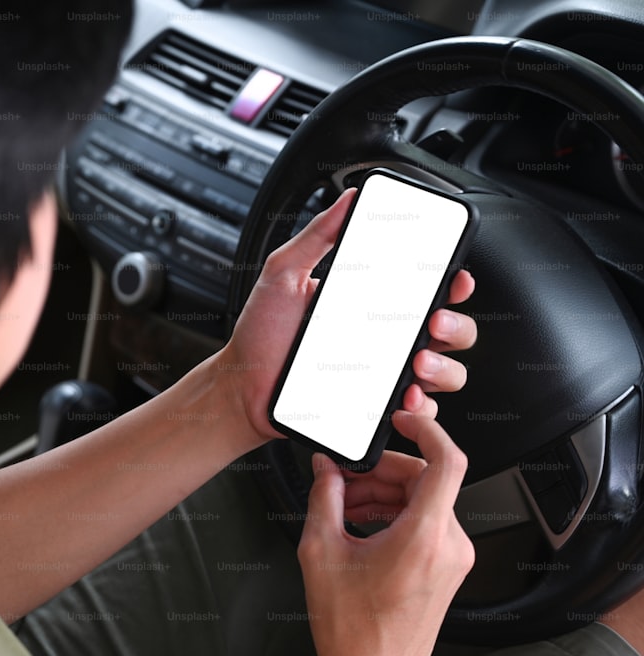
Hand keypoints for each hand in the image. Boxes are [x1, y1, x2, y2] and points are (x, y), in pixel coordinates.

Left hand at [217, 188, 477, 448]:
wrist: (240, 386)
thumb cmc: (260, 334)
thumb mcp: (284, 274)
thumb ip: (316, 235)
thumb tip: (348, 199)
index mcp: (371, 302)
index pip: (428, 289)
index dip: (454, 282)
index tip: (454, 278)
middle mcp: (386, 338)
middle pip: (451, 330)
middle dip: (456, 326)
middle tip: (434, 323)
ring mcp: (384, 375)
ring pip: (446, 373)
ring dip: (444, 369)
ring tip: (417, 365)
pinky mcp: (376, 408)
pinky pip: (418, 413)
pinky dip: (422, 409)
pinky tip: (406, 399)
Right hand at [299, 412, 474, 655]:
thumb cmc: (353, 630)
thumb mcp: (321, 552)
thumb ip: (324, 498)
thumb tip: (326, 470)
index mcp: (424, 538)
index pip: (448, 462)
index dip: (428, 431)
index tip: (404, 421)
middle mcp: (449, 546)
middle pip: (425, 479)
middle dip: (381, 472)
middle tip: (344, 480)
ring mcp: (453, 558)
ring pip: (424, 499)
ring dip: (384, 492)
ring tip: (345, 506)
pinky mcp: (448, 567)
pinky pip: (426, 520)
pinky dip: (394, 512)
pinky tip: (362, 523)